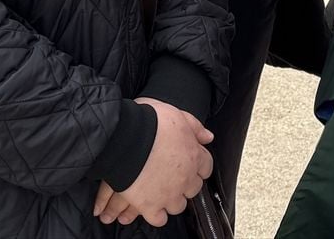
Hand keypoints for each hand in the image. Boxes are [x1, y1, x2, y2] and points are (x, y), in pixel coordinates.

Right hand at [93, 98, 212, 226]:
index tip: (190, 164)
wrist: (125, 137)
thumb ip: (195, 126)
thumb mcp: (177, 115)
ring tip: (160, 192)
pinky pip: (159, 219)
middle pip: (193, 188)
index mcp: (194, 156)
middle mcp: (185, 178)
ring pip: (178, 205)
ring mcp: (168, 194)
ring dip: (171, 200)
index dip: (198, 165)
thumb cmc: (149, 122)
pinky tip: (151, 207)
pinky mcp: (150, 205)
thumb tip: (208, 136)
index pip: (206, 167)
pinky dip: (156, 215)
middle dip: (185, 183)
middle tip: (173, 177)